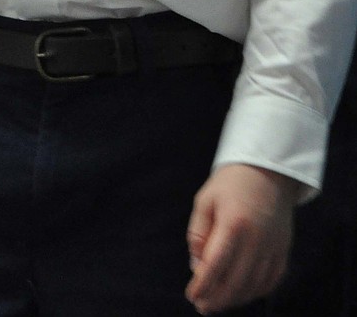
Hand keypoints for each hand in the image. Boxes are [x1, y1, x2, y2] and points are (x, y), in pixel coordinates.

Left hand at [185, 163, 298, 312]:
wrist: (267, 171)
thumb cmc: (230, 184)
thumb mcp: (205, 200)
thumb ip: (198, 233)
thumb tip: (196, 266)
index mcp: (234, 223)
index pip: (215, 265)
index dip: (203, 285)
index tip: (191, 295)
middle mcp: (257, 239)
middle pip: (236, 282)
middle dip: (216, 299)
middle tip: (202, 306)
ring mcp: (273, 246)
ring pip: (253, 286)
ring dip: (234, 299)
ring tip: (217, 303)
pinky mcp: (284, 250)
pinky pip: (270, 281)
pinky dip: (255, 292)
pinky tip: (240, 294)